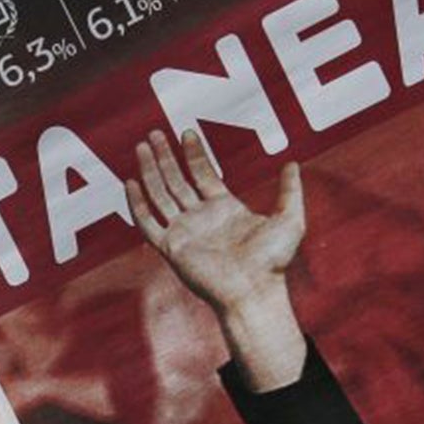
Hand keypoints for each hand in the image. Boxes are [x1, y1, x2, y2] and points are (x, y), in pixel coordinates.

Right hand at [127, 129, 309, 390]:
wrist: (254, 291)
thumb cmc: (273, 263)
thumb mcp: (290, 220)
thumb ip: (290, 191)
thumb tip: (293, 165)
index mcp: (224, 209)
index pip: (202, 174)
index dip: (194, 153)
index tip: (187, 133)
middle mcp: (201, 218)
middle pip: (177, 180)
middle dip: (166, 156)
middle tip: (156, 134)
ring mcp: (184, 232)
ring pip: (160, 195)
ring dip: (150, 171)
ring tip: (142, 146)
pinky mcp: (171, 247)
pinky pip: (148, 223)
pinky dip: (138, 204)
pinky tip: (131, 182)